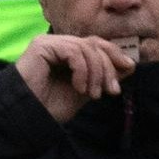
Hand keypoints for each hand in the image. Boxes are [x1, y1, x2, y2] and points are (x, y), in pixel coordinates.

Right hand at [11, 31, 139, 125]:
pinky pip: (73, 51)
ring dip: (96, 73)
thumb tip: (129, 65)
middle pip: (94, 44)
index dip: (114, 55)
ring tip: (92, 94)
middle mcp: (59, 44)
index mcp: (68, 52)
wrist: (28, 116)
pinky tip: (79, 87)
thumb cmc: (51, 105)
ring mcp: (50, 43)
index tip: (129, 70)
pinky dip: (82, 70)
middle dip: (108, 67)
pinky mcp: (42, 46)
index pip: (96, 44)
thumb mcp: (86, 90)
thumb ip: (103, 77)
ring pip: (86, 47)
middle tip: (112, 90)